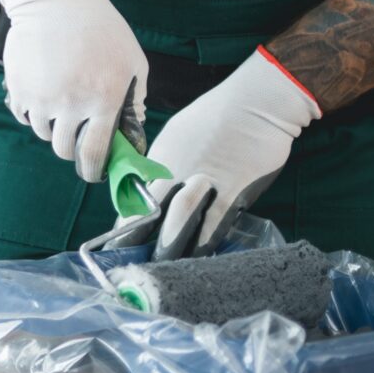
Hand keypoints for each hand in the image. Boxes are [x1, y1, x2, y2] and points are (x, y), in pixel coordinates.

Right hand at [0, 0, 148, 181]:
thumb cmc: (100, 28)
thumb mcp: (133, 60)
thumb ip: (135, 101)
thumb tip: (132, 133)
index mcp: (103, 100)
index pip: (95, 155)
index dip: (93, 170)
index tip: (93, 172)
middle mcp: (71, 104)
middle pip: (66, 150)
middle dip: (73, 150)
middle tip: (78, 137)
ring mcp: (41, 98)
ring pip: (44, 134)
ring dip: (54, 128)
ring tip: (61, 106)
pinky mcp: (18, 88)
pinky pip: (24, 116)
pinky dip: (34, 113)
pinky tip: (43, 94)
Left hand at [137, 48, 319, 257]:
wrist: (257, 103)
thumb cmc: (218, 117)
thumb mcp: (179, 135)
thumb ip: (166, 165)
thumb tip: (152, 192)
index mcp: (162, 155)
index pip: (136, 194)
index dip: (127, 221)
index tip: (117, 245)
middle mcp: (178, 168)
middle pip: (152, 209)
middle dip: (139, 240)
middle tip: (132, 265)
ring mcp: (207, 179)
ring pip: (180, 218)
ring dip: (169, 246)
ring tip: (162, 269)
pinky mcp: (235, 188)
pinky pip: (216, 221)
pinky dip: (205, 241)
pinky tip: (198, 258)